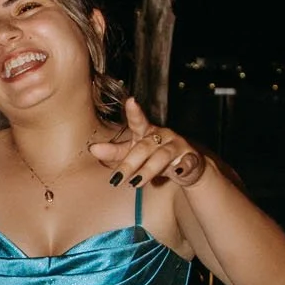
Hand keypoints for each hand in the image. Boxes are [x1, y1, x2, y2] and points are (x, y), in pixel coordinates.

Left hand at [88, 97, 205, 188]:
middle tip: (116, 178)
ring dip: (148, 170)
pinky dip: (183, 167)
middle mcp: (162, 135)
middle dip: (129, 163)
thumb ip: (114, 153)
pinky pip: (188, 162)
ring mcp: (177, 146)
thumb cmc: (155, 157)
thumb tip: (93, 149)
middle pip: (144, 146)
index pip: (139, 121)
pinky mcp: (190, 158)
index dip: (134, 112)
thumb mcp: (133, 153)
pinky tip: (177, 172)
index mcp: (147, 132)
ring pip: (162, 156)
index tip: (130, 101)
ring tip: (135, 183)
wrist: (186, 168)